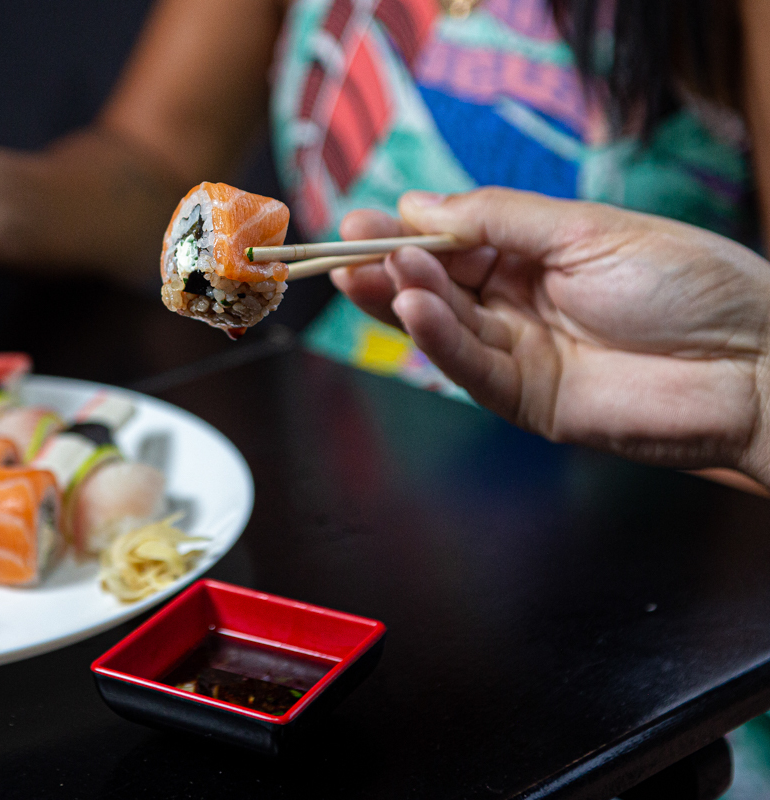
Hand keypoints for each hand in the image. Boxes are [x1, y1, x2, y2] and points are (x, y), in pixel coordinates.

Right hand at [331, 188, 769, 484]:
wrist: (755, 363)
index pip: (455, 242)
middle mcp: (521, 305)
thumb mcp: (587, 230)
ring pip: (443, 327)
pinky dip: (437, 338)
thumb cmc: (688, 283)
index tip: (363, 218)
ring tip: (370, 271)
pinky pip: (470, 367)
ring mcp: (521, 354)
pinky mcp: (527, 400)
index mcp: (538, 256)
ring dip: (404, 298)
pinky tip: (413, 307)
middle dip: (388, 266)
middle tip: (344, 248)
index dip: (408, 231)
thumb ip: (500, 219)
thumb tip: (420, 205)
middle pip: (437, 287)